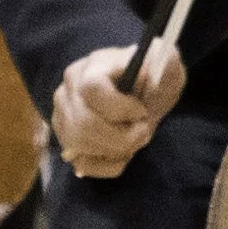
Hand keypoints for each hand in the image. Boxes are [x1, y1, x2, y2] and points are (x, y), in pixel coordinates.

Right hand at [53, 41, 185, 178]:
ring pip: (81, 147)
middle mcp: (67, 92)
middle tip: (144, 132)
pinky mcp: (67, 143)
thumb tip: (144, 73)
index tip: (141, 111)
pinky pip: (83, 164)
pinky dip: (108, 165)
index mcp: (90, 68)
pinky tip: (123, 153)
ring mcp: (63, 119)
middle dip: (122, 137)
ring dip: (116, 150)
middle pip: (84, 124)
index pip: (92, 89)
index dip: (120, 108)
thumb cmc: (153, 75)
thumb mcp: (165, 63)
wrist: (145, 90)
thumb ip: (162, 63)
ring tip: (135, 139)